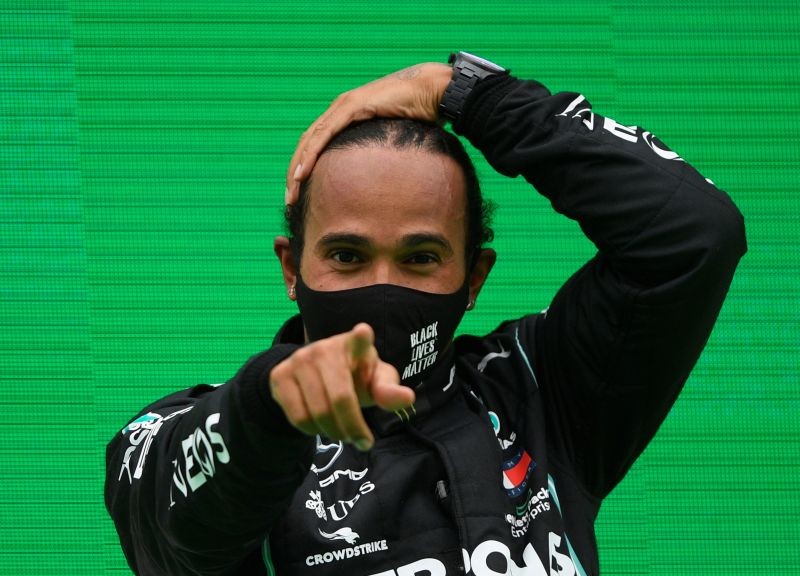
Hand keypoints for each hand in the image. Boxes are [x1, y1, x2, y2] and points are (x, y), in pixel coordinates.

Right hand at [269, 323, 414, 450]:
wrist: (315, 373)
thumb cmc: (355, 377)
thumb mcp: (375, 381)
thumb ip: (389, 391)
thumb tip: (407, 398)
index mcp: (355, 345)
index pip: (359, 339)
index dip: (361, 337)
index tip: (363, 332)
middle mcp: (325, 348)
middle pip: (341, 400)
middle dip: (354, 428)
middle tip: (363, 442)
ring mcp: (299, 360)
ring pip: (317, 413)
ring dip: (334, 433)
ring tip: (344, 434)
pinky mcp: (280, 375)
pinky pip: (297, 417)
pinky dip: (313, 432)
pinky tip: (322, 428)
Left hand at [285, 62, 451, 204]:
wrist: (433, 91)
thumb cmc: (420, 114)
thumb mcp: (393, 138)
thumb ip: (381, 153)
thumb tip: (384, 177)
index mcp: (346, 115)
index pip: (316, 144)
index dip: (305, 166)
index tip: (299, 191)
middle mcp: (340, 108)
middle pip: (307, 144)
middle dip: (295, 172)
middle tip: (288, 198)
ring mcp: (344, 106)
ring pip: (310, 141)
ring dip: (297, 168)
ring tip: (290, 192)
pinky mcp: (353, 107)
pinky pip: (324, 135)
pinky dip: (310, 155)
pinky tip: (301, 173)